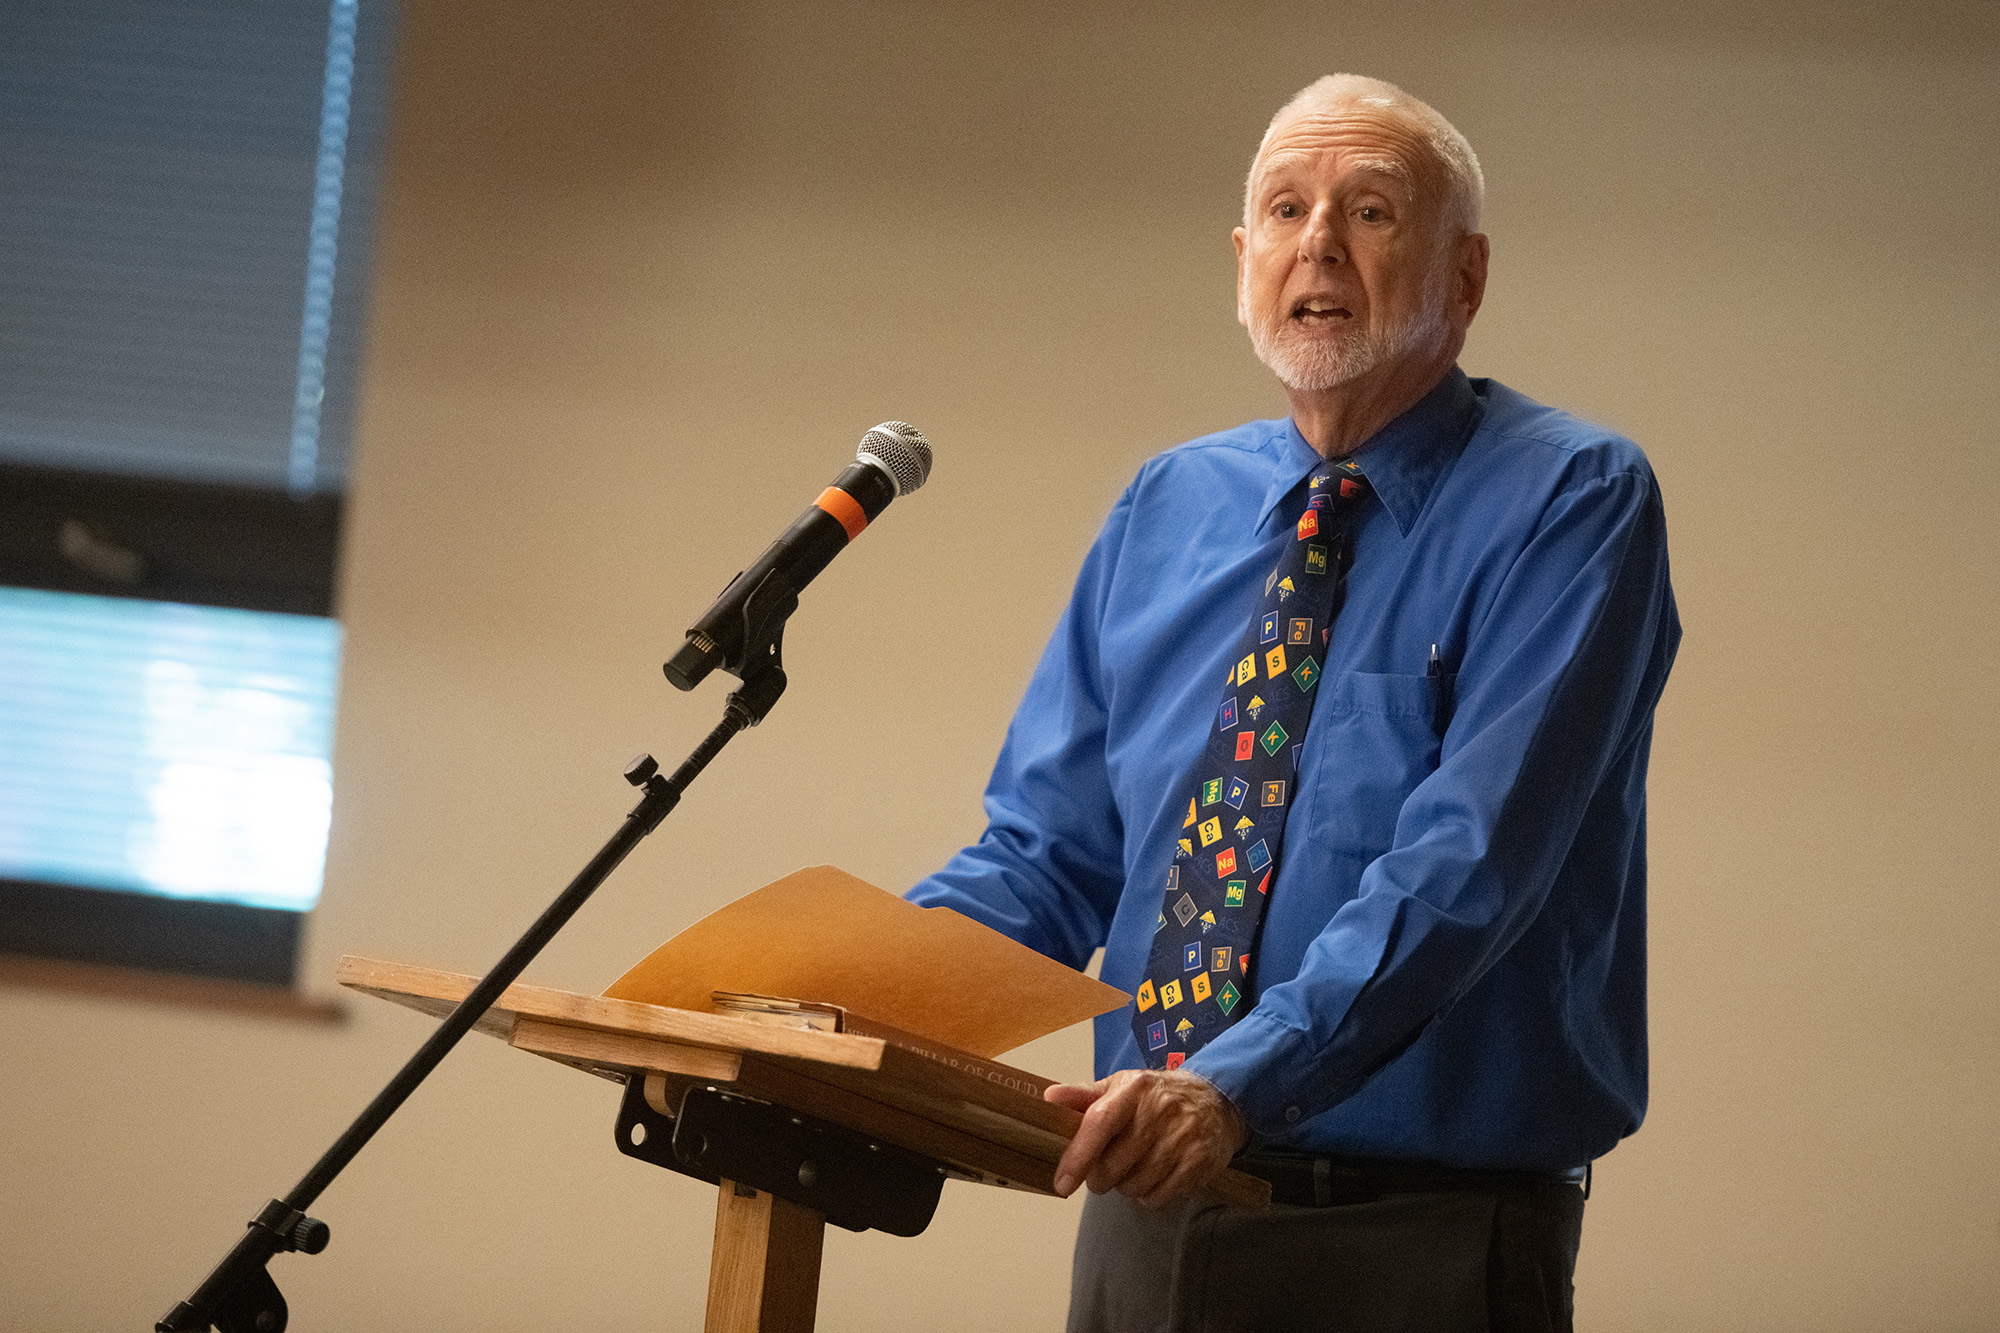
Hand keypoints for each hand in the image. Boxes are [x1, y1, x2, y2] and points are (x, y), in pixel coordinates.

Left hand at [1045, 1068, 1249, 1208]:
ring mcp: (1182, 1137)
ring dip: (1126, 1186)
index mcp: (1133, 1088)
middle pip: (1113, 1165)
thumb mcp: (1120, 1087)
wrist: (1215, 1101)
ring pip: (1135, 1186)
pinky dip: (1149, 1196)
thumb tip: (1048, 1097)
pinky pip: (1160, 1197)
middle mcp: (1160, 1110)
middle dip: (1101, 1177)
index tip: (1062, 1184)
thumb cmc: (1156, 1098)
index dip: (1077, 1156)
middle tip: (1106, 1169)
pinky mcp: (1199, 1162)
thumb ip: (1084, 1096)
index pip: (1099, 1123)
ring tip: (1135, 1167)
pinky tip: (1154, 1177)